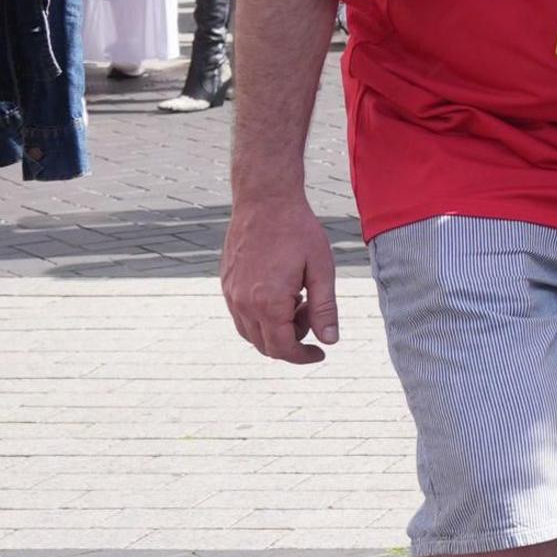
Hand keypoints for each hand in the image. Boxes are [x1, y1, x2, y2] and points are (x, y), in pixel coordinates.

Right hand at [222, 193, 342, 364]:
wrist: (265, 200)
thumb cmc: (298, 231)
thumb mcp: (321, 270)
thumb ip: (325, 309)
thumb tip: (330, 341)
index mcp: (268, 303)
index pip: (283, 348)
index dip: (303, 357)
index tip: (321, 353)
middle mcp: (243, 303)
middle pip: (265, 346)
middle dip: (293, 342)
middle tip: (313, 315)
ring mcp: (230, 293)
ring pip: (250, 333)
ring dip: (276, 330)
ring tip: (299, 301)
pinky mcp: (226, 283)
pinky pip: (241, 315)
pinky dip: (262, 317)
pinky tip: (283, 293)